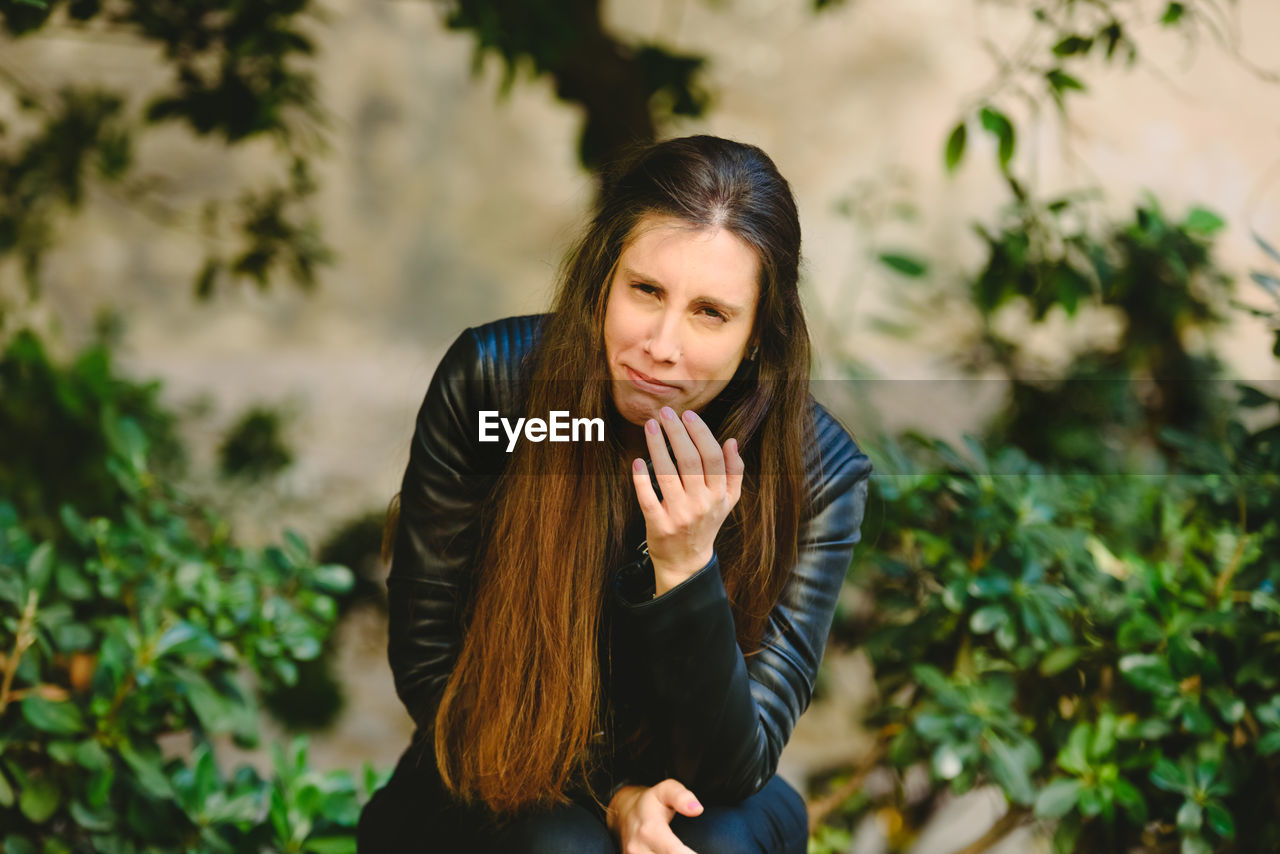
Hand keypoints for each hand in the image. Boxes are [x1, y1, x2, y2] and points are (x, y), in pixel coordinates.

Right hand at [607, 779, 702, 853]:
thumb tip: (697, 809)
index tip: (699, 853)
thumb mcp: (666, 790)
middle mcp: (639, 849)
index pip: (674, 852)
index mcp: (650, 830)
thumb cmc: (651, 802)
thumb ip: (682, 797)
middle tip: (697, 852)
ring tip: (687, 852)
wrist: (623, 812)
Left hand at [631, 407, 743, 595]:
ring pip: (667, 474)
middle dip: (677, 433)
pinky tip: (637, 461)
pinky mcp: (659, 525)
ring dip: (657, 447)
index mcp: (719, 494)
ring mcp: (680, 515)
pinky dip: (641, 479)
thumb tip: (731, 441)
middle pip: (690, 461)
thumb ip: (734, 471)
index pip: (712, 456)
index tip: (687, 415)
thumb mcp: (728, 500)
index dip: (700, 433)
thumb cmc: (707, 522)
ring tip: (650, 426)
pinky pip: (648, 498)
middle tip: (665, 413)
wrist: (687, 561)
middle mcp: (702, 503)